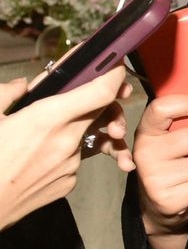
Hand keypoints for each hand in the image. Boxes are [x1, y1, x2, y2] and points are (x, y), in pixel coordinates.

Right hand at [0, 70, 128, 228]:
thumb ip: (6, 94)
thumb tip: (21, 85)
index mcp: (46, 119)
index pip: (100, 92)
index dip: (113, 75)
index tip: (115, 64)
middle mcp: (66, 141)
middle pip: (101, 111)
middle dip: (103, 98)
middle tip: (98, 89)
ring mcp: (70, 166)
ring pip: (87, 136)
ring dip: (80, 126)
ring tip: (56, 128)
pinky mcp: (68, 184)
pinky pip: (75, 159)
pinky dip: (66, 150)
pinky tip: (41, 154)